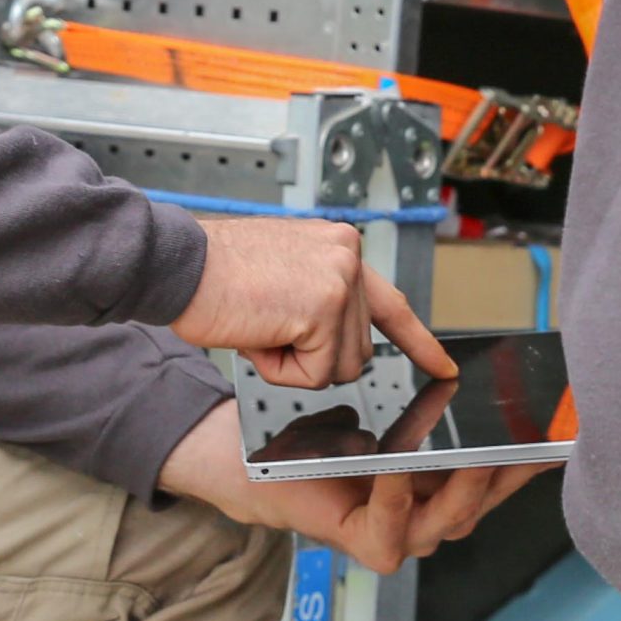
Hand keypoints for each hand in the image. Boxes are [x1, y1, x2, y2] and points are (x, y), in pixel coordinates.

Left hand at [155, 400, 551, 574]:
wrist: (258, 458)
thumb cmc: (325, 432)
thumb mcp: (388, 407)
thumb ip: (429, 400)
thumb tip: (469, 371)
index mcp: (441, 482)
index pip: (499, 473)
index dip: (529, 455)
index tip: (557, 430)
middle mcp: (430, 514)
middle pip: (486, 500)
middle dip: (511, 472)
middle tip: (531, 439)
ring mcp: (404, 535)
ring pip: (451, 520)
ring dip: (465, 488)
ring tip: (477, 452)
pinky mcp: (370, 544)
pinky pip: (394, 526)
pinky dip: (399, 496)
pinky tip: (398, 466)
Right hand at [168, 215, 452, 386]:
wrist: (177, 265)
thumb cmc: (214, 276)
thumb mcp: (283, 276)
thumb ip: (320, 297)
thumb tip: (340, 340)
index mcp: (339, 246)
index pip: (390, 303)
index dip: (418, 341)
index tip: (444, 368)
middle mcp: (348, 255)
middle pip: (357, 350)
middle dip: (312, 356)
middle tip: (266, 325)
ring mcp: (340, 280)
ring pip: (339, 367)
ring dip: (293, 363)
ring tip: (260, 325)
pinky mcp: (323, 308)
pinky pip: (315, 374)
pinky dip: (281, 369)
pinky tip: (258, 334)